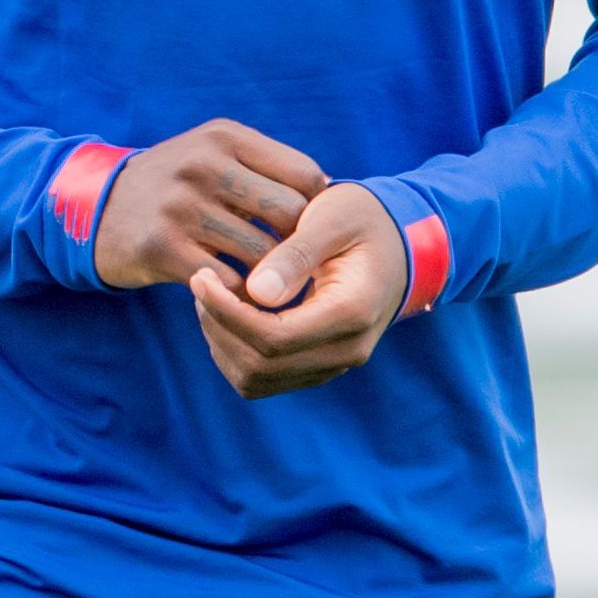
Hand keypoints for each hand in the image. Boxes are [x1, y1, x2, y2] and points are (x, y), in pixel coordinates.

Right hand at [93, 120, 328, 289]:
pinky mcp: (162, 249)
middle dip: (299, 245)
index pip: (305, 175)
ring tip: (269, 282)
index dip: (316, 209)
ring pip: (263, 255)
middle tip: (294, 263)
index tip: (306, 231)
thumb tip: (331, 192)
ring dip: (272, 276)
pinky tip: (235, 291)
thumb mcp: (211, 152)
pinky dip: (240, 292)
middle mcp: (202, 165)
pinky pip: (229, 281)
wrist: (94, 209)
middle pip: (291, 215)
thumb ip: (265, 166)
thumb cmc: (173, 185)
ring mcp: (180, 207)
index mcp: (224, 137)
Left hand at [186, 182, 408, 395]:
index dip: (227, 312)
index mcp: (353, 312)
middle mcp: (348, 350)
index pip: (274, 338)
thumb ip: (296, 253)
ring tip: (211, 296)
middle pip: (260, 365)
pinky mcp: (318, 367)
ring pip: (256, 380)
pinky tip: (228, 313)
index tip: (201, 276)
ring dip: (222, 342)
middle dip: (218, 326)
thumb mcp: (332, 217)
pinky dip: (234, 353)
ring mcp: (334, 364)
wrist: (396, 241)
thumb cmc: (361, 218)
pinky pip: (263, 379)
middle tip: (201, 282)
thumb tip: (255, 292)